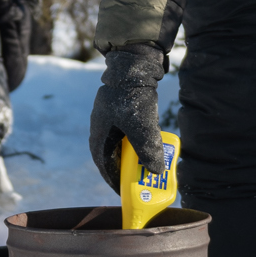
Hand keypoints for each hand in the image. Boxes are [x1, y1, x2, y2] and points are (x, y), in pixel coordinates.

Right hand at [88, 45, 166, 189]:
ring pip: (120, 143)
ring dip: (132, 154)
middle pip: (111, 155)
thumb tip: (156, 171)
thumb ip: (148, 149)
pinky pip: (128, 132)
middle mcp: (101, 127)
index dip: (113, 180)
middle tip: (138, 180)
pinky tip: (149, 141)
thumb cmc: (132, 95)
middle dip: (125, 169)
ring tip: (146, 163)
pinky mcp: (120, 109)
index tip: (124, 192)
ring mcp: (110, 117)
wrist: (133, 63)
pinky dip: (137, 140)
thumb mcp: (142, 125)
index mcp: (99, 133)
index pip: (103, 164)